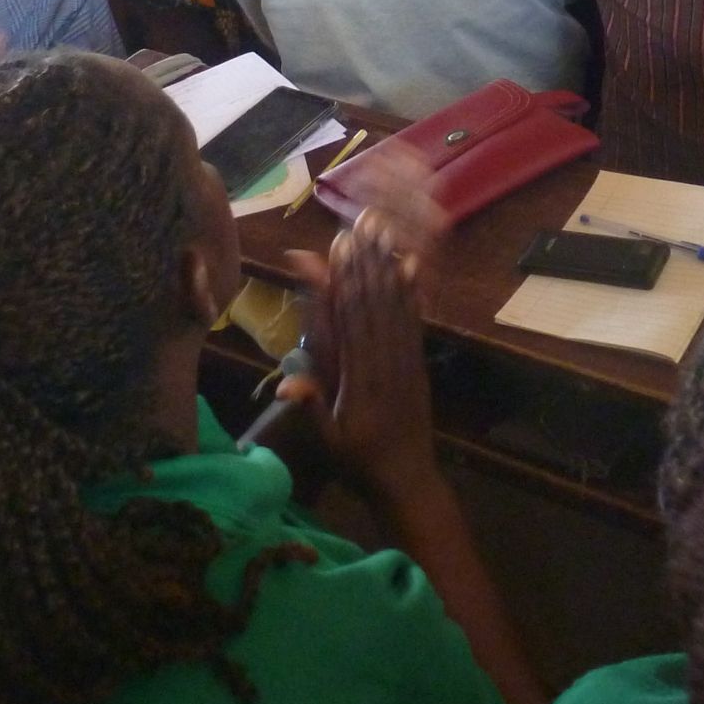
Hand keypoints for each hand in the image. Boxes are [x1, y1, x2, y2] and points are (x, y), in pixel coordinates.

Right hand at [277, 224, 439, 505]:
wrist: (408, 481)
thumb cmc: (357, 462)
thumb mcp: (328, 442)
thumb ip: (312, 408)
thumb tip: (286, 382)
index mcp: (361, 380)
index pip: (351, 321)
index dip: (345, 281)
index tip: (337, 246)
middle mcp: (385, 363)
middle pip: (374, 304)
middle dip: (366, 261)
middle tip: (360, 222)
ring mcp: (405, 361)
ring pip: (395, 306)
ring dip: (386, 265)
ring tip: (381, 230)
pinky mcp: (417, 363)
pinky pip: (414, 321)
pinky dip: (411, 290)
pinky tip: (409, 264)